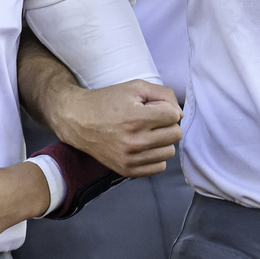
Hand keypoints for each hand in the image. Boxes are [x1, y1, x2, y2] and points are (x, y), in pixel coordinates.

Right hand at [48, 79, 182, 176]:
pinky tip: (143, 146)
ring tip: (145, 132)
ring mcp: (131, 159)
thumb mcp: (135, 87)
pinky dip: (155, 156)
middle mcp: (135, 141)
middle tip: (149, 119)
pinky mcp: (127, 171)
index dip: (164, 108)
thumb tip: (180, 115)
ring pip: (169, 152)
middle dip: (165, 124)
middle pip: (175, 134)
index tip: (151, 107)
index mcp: (137, 118)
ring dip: (162, 141)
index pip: (173, 116)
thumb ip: (164, 94)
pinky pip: (159, 167)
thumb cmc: (108, 102)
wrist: (79, 120)